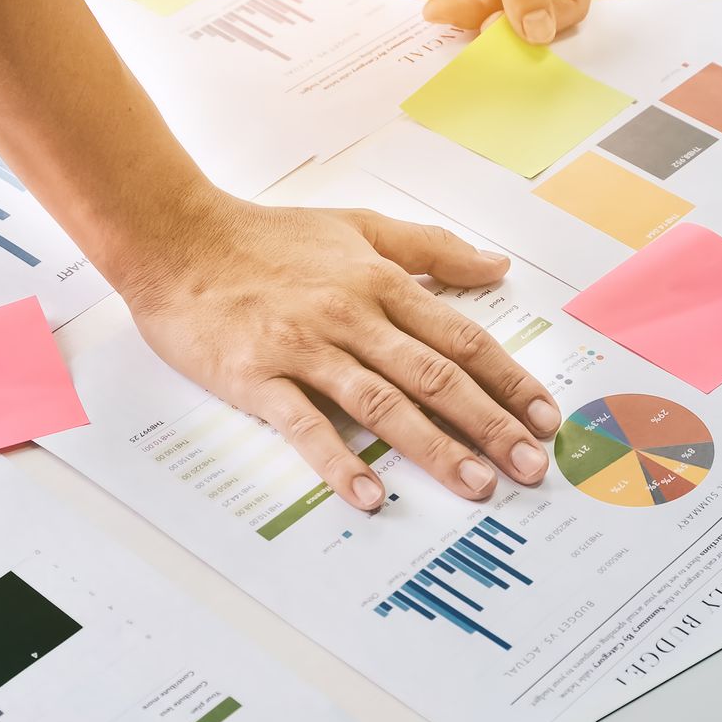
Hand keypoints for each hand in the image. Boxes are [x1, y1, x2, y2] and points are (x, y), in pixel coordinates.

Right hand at [117, 193, 561, 510]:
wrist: (176, 238)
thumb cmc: (264, 237)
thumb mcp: (358, 226)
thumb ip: (430, 248)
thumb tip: (495, 267)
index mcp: (379, 283)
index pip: (461, 339)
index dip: (509, 381)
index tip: (544, 418)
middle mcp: (351, 316)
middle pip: (435, 377)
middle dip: (491, 424)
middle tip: (530, 467)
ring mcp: (305, 348)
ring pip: (384, 403)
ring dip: (435, 448)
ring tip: (476, 485)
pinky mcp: (258, 378)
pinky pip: (306, 426)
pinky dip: (340, 461)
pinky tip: (370, 495)